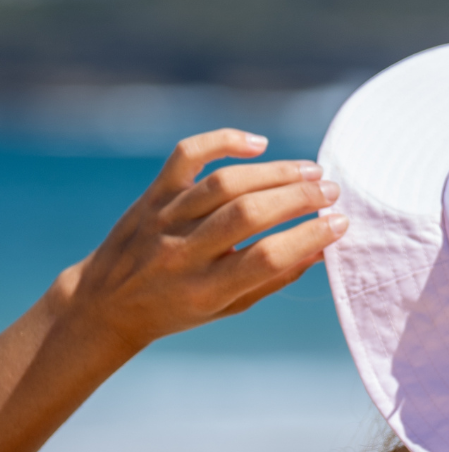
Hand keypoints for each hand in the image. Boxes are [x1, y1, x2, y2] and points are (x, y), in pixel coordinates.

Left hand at [58, 128, 347, 354]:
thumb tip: (323, 247)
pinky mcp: (152, 194)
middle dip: (299, 199)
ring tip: (311, 172)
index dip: (310, 237)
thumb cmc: (180, 309)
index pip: (266, 257)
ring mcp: (164, 218)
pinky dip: (224, 142)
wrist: (105, 303)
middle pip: (248, 213)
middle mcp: (182, 252)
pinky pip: (187, 155)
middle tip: (332, 192)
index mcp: (205, 290)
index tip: (340, 224)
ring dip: (275, 172)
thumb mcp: (229, 307)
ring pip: (224, 183)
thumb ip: (275, 278)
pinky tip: (259, 145)